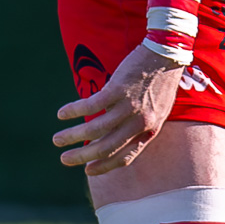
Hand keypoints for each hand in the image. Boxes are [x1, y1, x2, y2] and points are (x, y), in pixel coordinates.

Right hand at [53, 43, 183, 175]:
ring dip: (72, 136)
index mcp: (150, 129)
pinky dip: (74, 111)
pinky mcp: (117, 90)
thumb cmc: (161, 80)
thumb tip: (119, 134)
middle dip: (83, 156)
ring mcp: (128, 107)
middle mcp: (139, 122)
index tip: (88, 170)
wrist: (166, 54)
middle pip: (107, 147)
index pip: (126, 156)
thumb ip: (141, 124)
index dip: (105, 166)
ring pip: (95, 130)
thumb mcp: (158, 110)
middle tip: (65, 160)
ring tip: (57, 140)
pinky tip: (62, 114)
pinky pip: (90, 106)